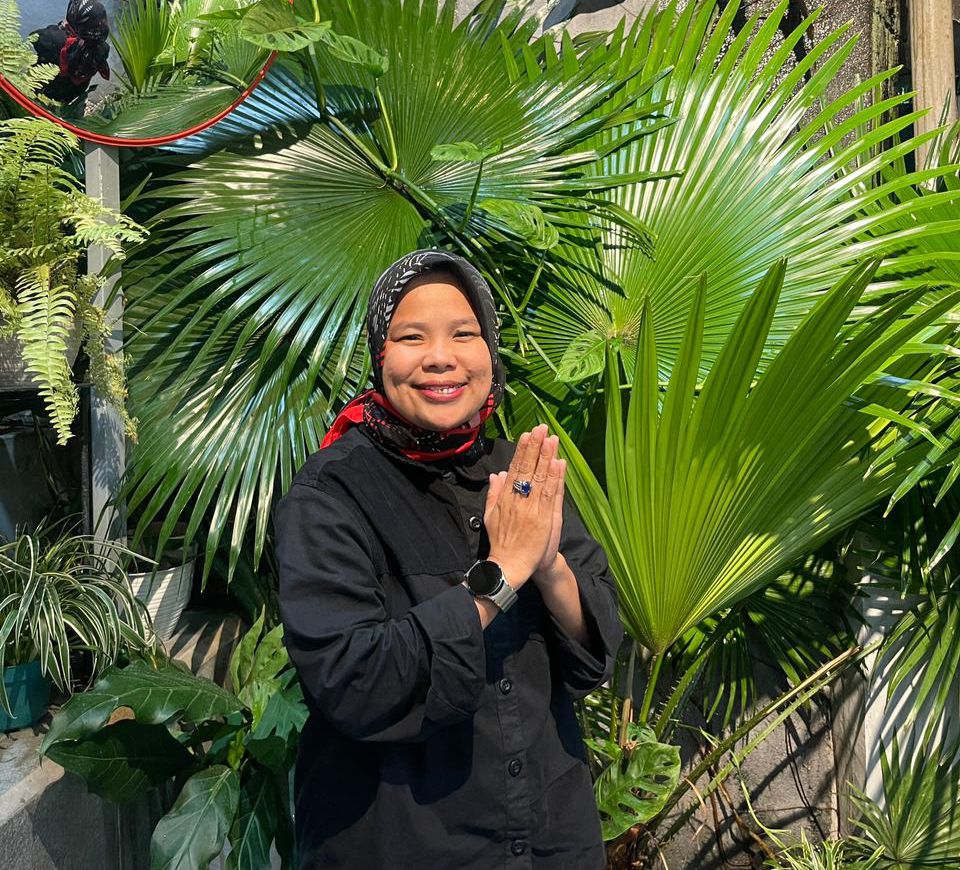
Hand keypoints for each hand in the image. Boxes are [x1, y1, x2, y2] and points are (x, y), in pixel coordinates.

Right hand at [482, 424, 564, 589]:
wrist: (509, 566)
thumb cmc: (501, 542)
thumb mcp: (490, 516)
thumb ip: (494, 494)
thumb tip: (496, 474)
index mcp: (506, 498)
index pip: (515, 469)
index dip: (522, 451)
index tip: (527, 434)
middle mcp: (518, 500)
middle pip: (527, 469)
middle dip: (535, 447)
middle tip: (541, 428)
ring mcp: (531, 509)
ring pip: (540, 478)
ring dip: (546, 457)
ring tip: (552, 439)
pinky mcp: (543, 519)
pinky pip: (550, 495)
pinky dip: (555, 479)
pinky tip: (559, 464)